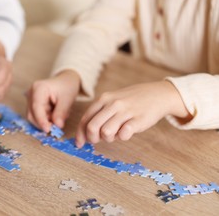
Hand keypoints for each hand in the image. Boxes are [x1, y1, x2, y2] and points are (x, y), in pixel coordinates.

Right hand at [26, 70, 80, 131]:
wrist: (66, 81)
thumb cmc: (67, 87)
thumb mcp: (67, 99)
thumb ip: (61, 113)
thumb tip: (57, 126)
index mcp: (38, 88)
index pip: (36, 107)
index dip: (41, 120)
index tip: (48, 130)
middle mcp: (31, 93)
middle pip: (32, 114)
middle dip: (43, 123)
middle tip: (57, 127)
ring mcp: (30, 98)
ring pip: (33, 117)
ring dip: (45, 121)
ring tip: (59, 116)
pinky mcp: (32, 104)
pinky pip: (36, 116)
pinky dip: (46, 119)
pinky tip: (54, 114)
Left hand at [76, 81, 191, 146]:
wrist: (158, 94)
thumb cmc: (132, 100)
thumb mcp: (112, 100)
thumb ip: (100, 113)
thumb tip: (86, 133)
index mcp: (103, 99)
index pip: (85, 119)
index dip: (80, 134)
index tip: (79, 143)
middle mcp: (113, 104)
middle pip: (92, 127)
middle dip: (92, 138)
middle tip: (99, 140)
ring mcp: (126, 111)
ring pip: (106, 132)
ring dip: (109, 138)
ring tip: (116, 133)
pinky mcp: (138, 120)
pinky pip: (124, 134)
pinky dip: (123, 137)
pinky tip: (127, 132)